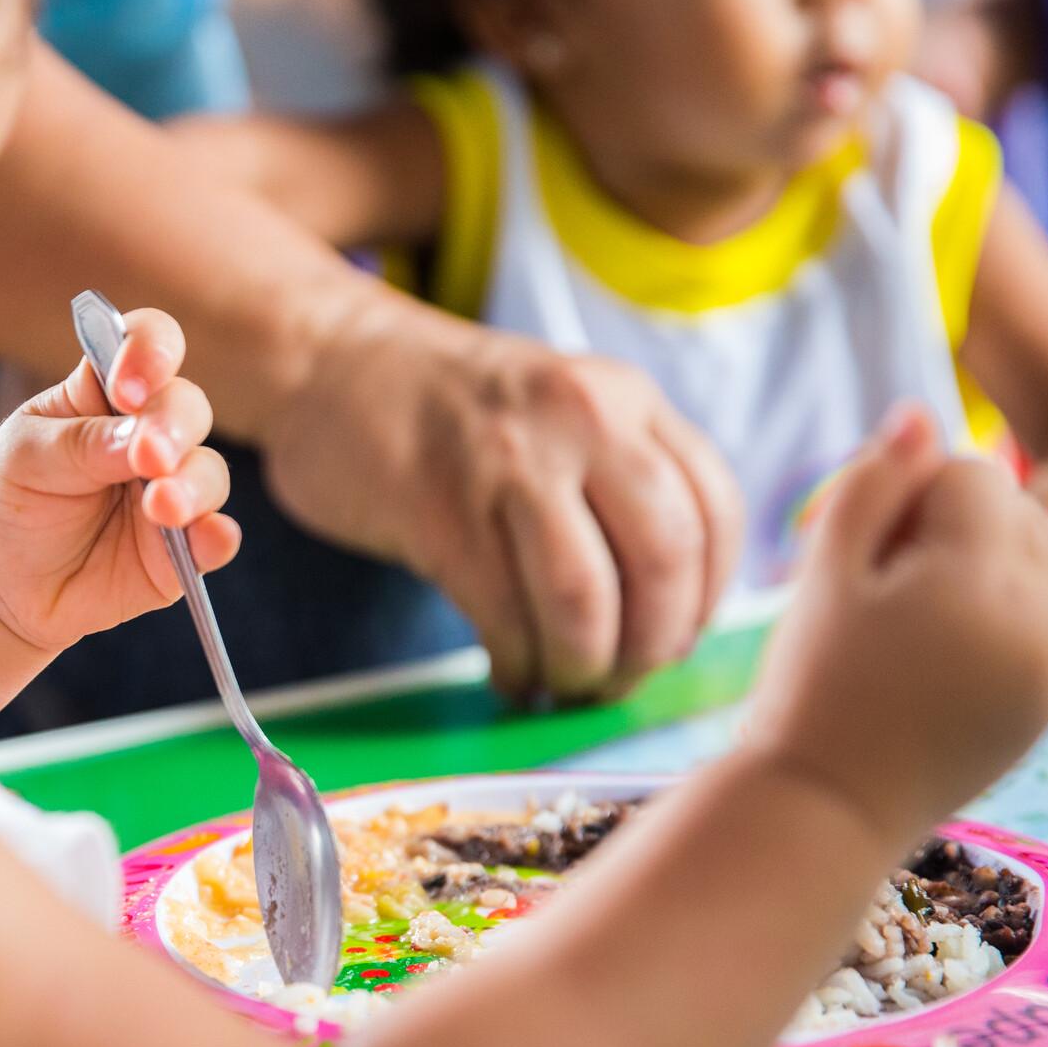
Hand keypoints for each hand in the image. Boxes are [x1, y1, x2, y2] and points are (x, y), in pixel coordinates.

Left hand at [0, 308, 241, 652]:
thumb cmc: (10, 504)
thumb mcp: (27, 460)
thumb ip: (82, 444)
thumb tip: (142, 440)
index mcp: (106, 394)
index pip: (149, 344)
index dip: (151, 350)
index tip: (128, 386)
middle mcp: (148, 435)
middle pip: (188, 407)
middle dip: (173, 426)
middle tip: (149, 455)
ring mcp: (169, 492)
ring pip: (209, 472)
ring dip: (192, 485)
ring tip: (161, 507)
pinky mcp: (180, 551)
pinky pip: (215, 539)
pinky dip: (217, 537)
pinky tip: (206, 539)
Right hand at [260, 299, 744, 700]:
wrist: (332, 363)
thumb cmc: (452, 410)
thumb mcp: (561, 410)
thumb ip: (621, 478)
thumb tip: (668, 610)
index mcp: (625, 399)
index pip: (714, 511)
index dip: (708, 600)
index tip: (675, 640)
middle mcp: (581, 420)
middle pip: (664, 561)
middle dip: (649, 647)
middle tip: (619, 680)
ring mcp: (508, 463)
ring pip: (585, 600)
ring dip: (581, 667)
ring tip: (561, 683)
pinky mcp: (439, 511)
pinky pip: (503, 617)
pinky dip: (516, 666)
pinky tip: (508, 675)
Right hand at [747, 408, 1047, 840]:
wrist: (824, 810)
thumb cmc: (808, 687)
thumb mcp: (825, 575)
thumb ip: (874, 484)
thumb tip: (919, 412)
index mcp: (981, 578)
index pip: (970, 472)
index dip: (902, 499)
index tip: (856, 560)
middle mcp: (1039, 618)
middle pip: (1013, 510)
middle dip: (950, 527)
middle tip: (876, 591)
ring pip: (1029, 563)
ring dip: (973, 571)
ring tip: (900, 630)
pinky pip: (1034, 622)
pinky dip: (990, 623)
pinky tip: (927, 665)